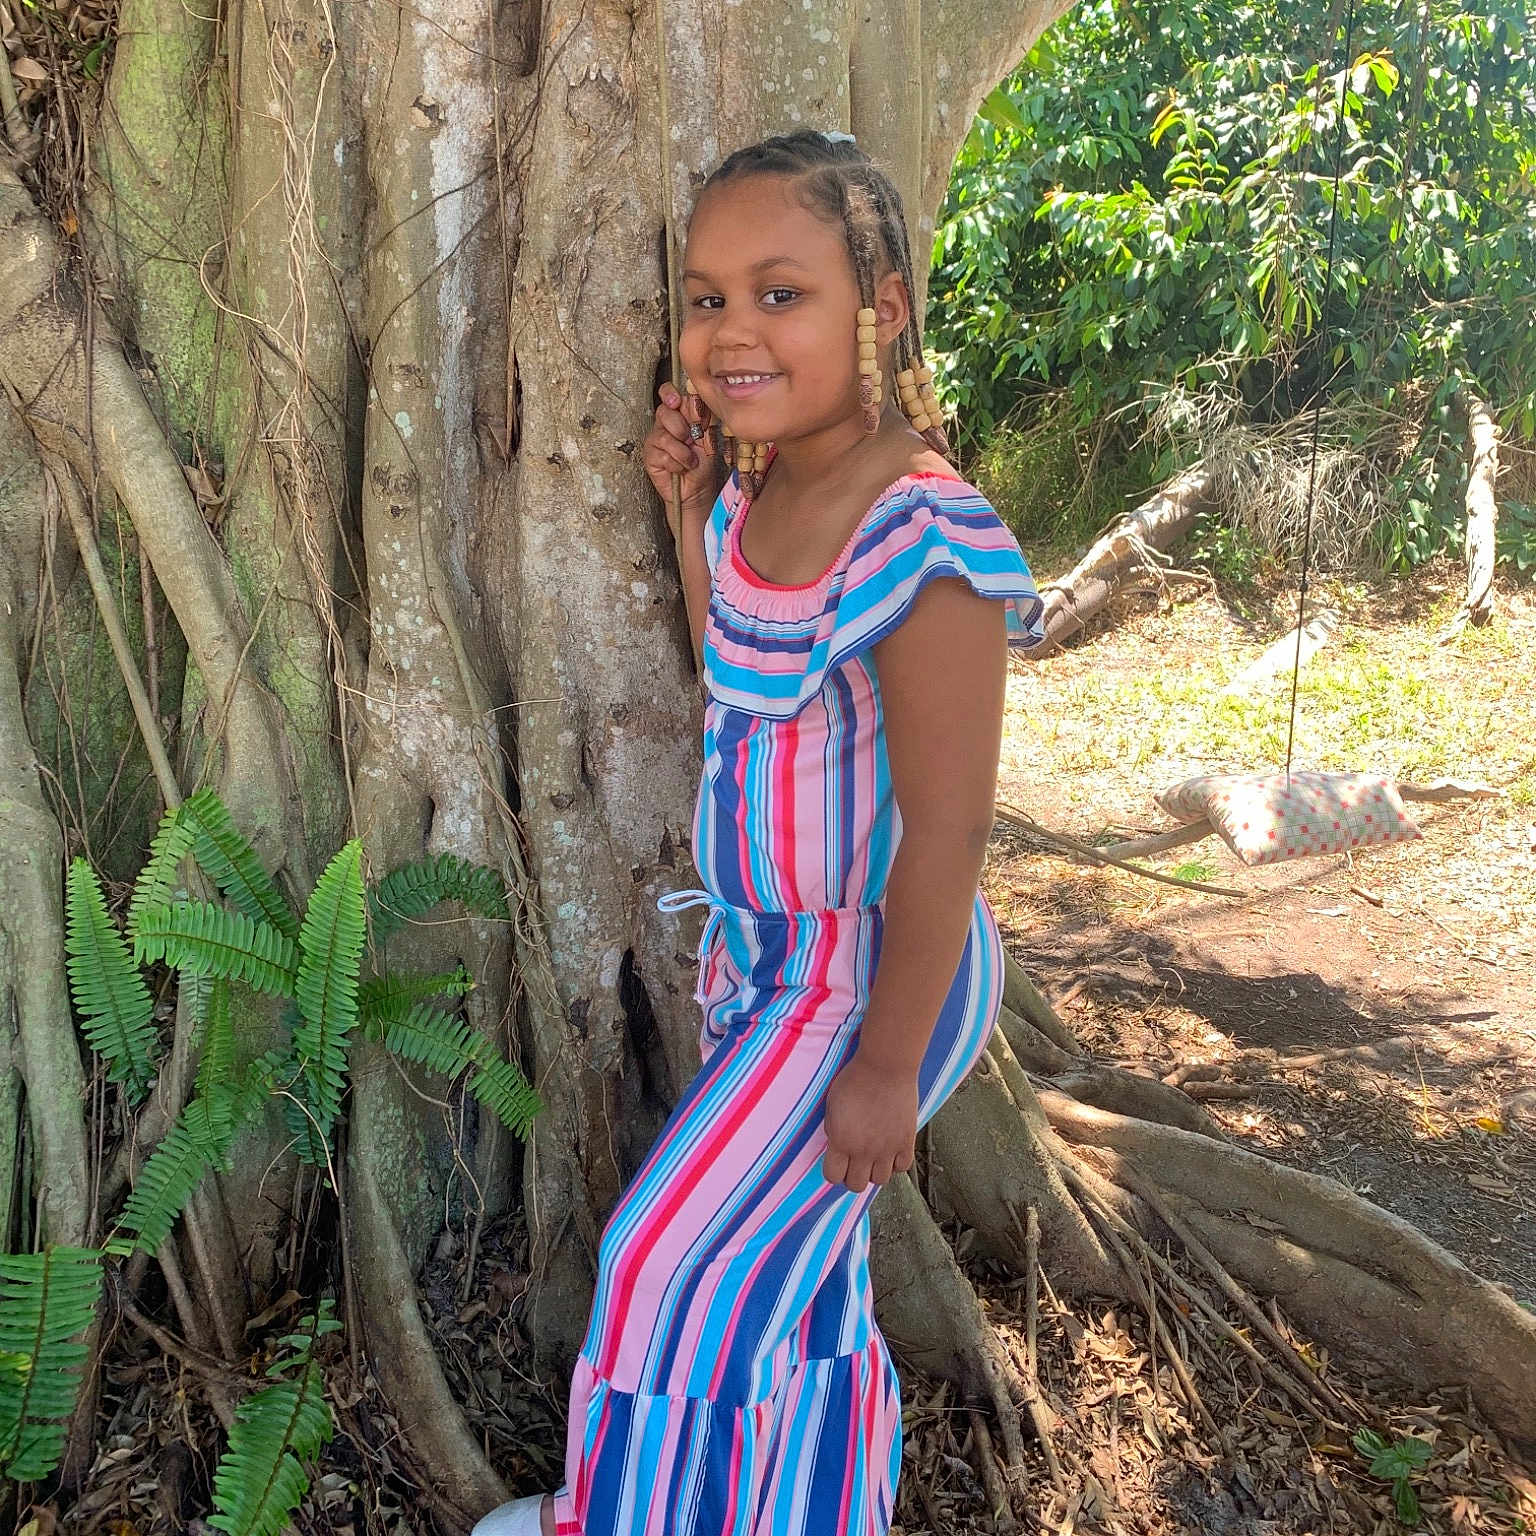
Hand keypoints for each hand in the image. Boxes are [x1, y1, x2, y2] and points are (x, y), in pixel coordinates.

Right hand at [643, 384, 715, 538]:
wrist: (698, 489)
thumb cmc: (703, 463)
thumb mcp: (708, 437)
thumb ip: (702, 418)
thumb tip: (696, 402)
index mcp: (679, 414)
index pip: (668, 393)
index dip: (670, 394)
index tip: (676, 401)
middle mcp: (665, 424)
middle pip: (664, 412)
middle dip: (681, 427)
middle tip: (691, 440)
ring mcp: (655, 440)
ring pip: (664, 436)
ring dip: (682, 452)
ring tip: (690, 461)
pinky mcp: (650, 457)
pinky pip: (662, 455)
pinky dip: (677, 464)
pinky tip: (680, 469)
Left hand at [821, 1051, 917, 1193]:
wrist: (885, 1066)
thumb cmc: (855, 1079)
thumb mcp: (832, 1105)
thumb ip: (834, 1130)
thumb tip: (838, 1145)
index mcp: (841, 1141)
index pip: (833, 1177)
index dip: (834, 1170)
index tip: (837, 1160)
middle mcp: (864, 1151)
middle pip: (856, 1185)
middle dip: (853, 1174)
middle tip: (855, 1160)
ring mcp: (887, 1148)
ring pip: (880, 1181)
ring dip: (875, 1170)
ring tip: (874, 1154)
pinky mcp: (906, 1141)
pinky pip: (902, 1168)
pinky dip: (896, 1163)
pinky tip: (891, 1149)